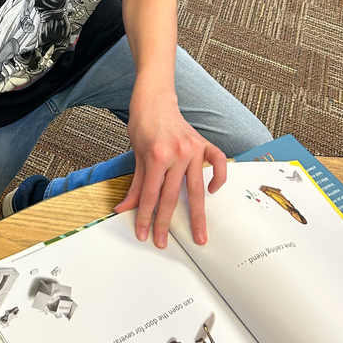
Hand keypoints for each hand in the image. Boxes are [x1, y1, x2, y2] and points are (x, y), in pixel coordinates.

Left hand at [114, 91, 226, 247]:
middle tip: (165, 243)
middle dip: (167, 222)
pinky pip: (218, 163)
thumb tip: (124, 208)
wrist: (155, 99)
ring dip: (197, 215)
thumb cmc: (143, 124)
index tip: (144, 234)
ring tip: (200, 235)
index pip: (151, 195)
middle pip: (172, 196)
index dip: (146, 217)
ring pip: (196, 189)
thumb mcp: (135, 154)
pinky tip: (213, 193)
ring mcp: (194, 149)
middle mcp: (178, 153)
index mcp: (157, 156)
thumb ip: (135, 184)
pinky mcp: (204, 144)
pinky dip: (218, 178)